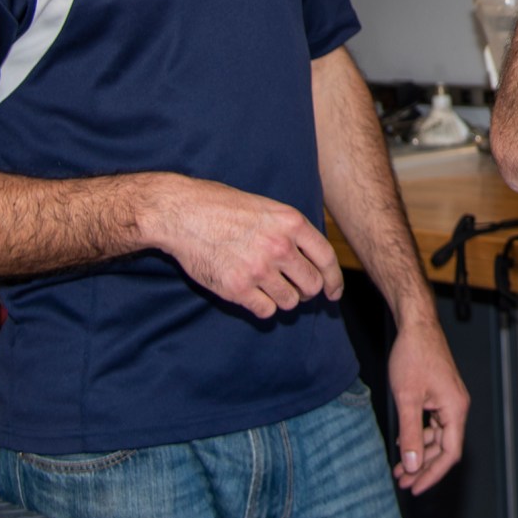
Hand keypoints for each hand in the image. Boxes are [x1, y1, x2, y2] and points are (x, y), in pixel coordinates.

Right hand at [140, 175, 342, 317]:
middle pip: (312, 284)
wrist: (183, 213)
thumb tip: (311, 259)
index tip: (333, 293)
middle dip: (306, 291)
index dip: (334, 280)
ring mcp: (258, 269)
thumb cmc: (222, 207)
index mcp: (290, 222)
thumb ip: (290, 231)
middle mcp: (279, 247)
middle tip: (293, 288)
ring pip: (289, 301)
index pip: (326, 258)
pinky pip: (265, 311)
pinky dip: (262, 307)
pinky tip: (252, 294)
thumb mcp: (266, 208)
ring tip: (267, 286)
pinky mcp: (237, 289)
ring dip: (282, 299)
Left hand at [388, 317, 467, 494]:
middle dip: (423, 467)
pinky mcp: (440, 395)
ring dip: (419, 453)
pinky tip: (402, 444)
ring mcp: (449, 401)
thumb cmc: (413, 355)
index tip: (414, 488)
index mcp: (455, 409)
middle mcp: (457, 407)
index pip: (449, 453)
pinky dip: (418, 436)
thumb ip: (410, 434)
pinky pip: (432, 424)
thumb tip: (412, 465)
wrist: (415, 324)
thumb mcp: (407, 398)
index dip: (432, 474)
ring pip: (437, 437)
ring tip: (399, 468)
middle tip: (402, 481)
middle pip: (444, 448)